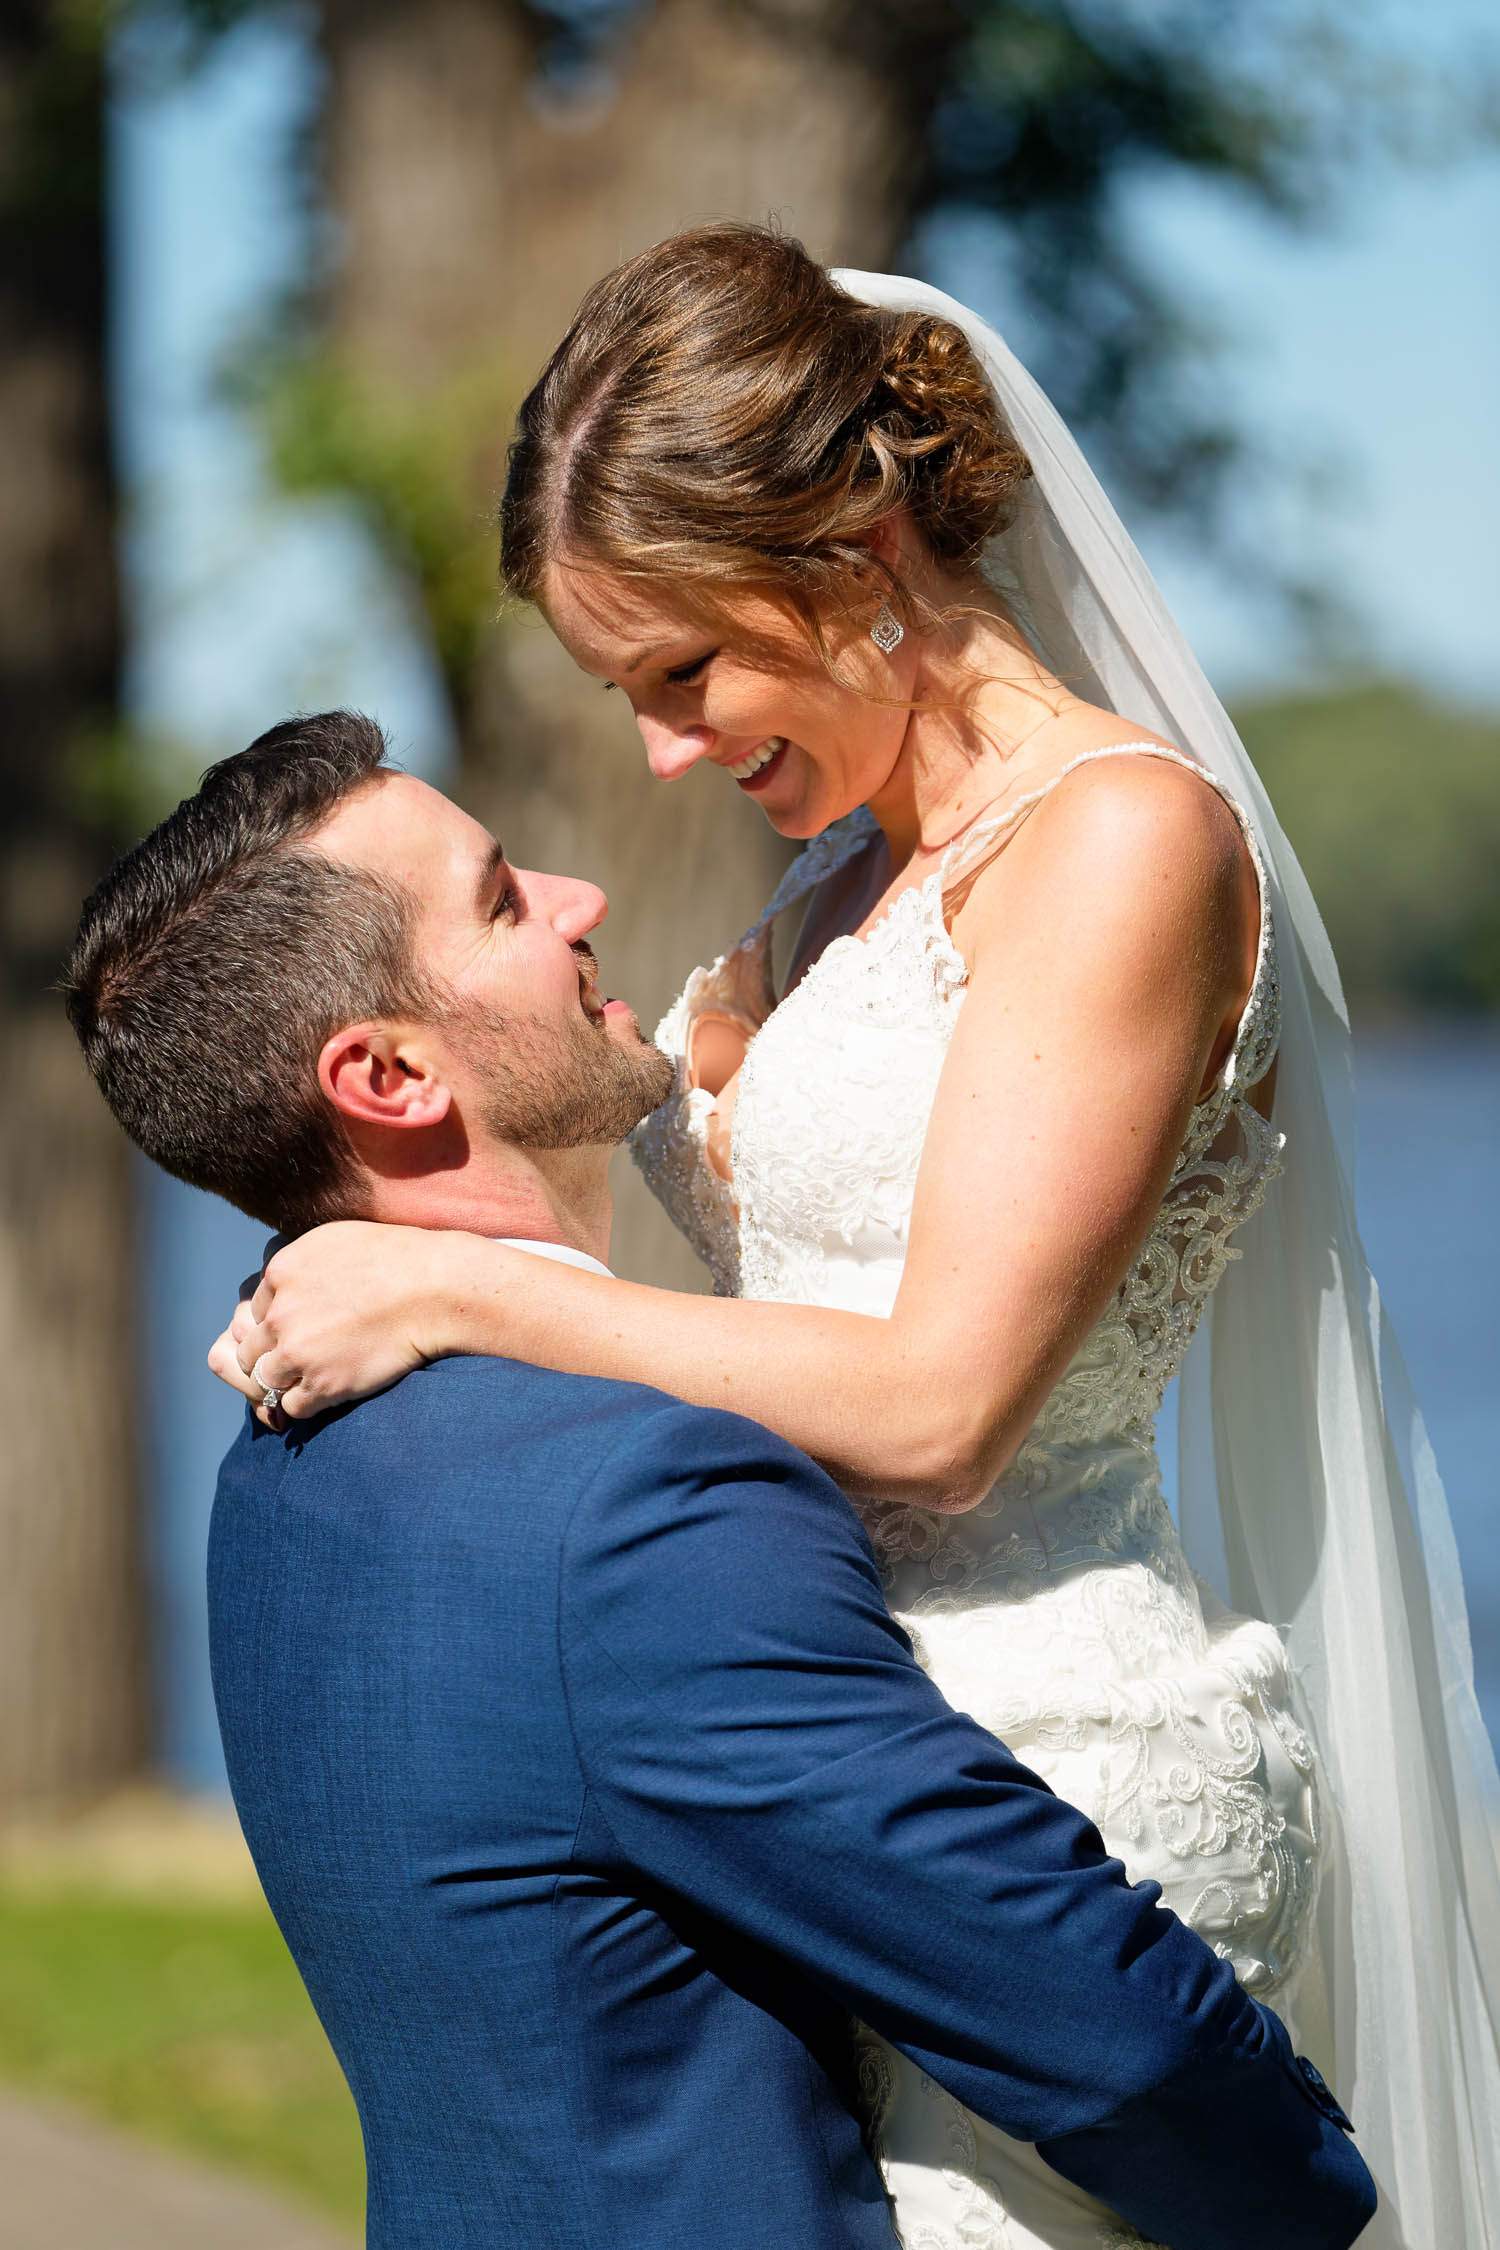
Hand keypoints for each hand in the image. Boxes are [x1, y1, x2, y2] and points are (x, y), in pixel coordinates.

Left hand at [206, 1221, 451, 1424]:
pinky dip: (305, 1404)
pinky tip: (326, 1391)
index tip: (302, 1327)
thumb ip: (299, 1263)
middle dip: (271, 1354)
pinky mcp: (323, 1385)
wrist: (434, 1289)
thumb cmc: (396, 1258)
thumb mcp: (333, 1240)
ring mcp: (298, 1352)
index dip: (277, 1322)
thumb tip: (286, 1282)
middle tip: (302, 1356)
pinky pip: (291, 1407)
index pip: (255, 1311)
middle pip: (251, 1348)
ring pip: (264, 1381)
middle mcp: (280, 1314)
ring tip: (312, 1377)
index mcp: (280, 1274)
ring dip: (284, 1382)